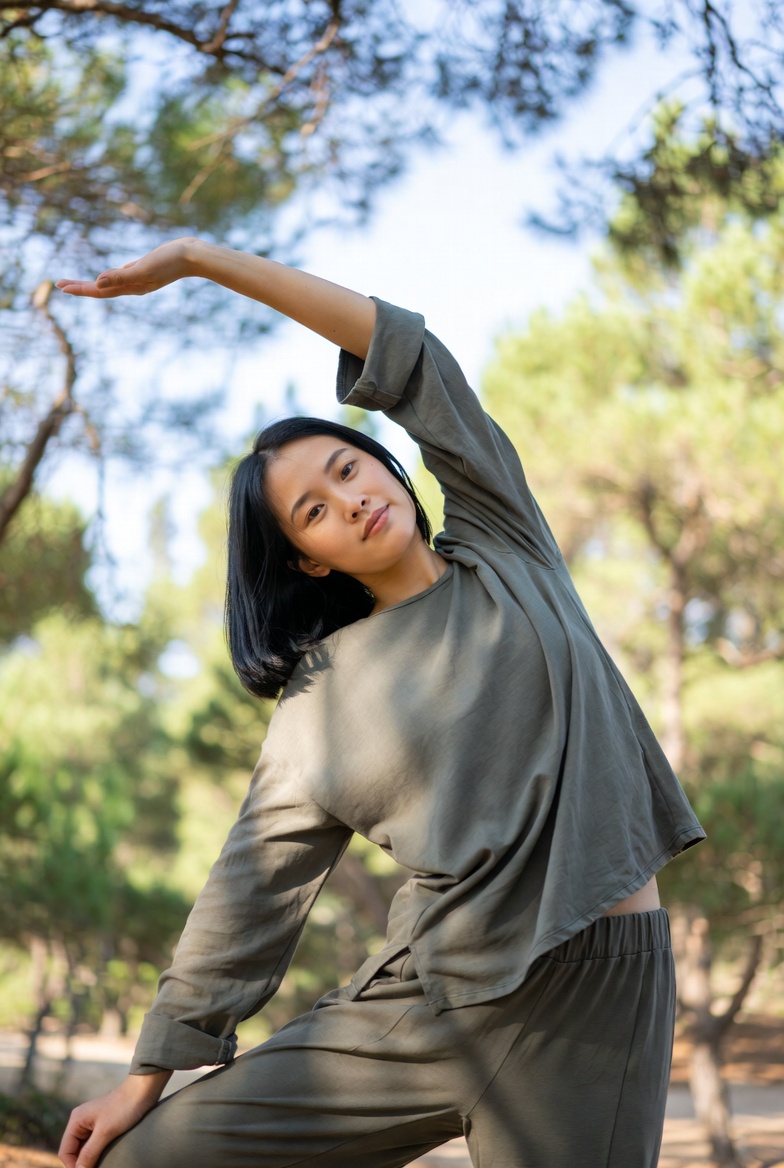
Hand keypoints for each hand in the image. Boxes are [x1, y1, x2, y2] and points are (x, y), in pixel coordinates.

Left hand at [56, 238, 197, 298]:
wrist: (194, 256)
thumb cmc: (169, 262)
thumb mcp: (143, 268)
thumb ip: (120, 276)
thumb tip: (97, 282)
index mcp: (131, 287)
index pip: (99, 290)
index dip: (80, 288)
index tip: (61, 286)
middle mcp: (133, 285)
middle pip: (102, 288)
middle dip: (81, 287)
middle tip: (60, 284)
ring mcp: (139, 278)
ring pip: (111, 283)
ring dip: (94, 283)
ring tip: (79, 283)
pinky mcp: (145, 269)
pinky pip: (122, 275)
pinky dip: (111, 276)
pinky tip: (109, 275)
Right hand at [58, 1071, 170, 1167]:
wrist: (143, 1090)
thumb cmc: (123, 1108)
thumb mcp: (105, 1133)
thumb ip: (89, 1153)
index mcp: (76, 1120)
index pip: (65, 1151)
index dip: (72, 1166)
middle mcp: (81, 1122)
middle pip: (74, 1151)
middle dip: (80, 1164)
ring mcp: (92, 1124)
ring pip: (84, 1149)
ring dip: (89, 1160)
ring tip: (99, 1166)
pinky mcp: (103, 1126)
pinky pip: (94, 1145)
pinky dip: (97, 1154)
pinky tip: (104, 1160)